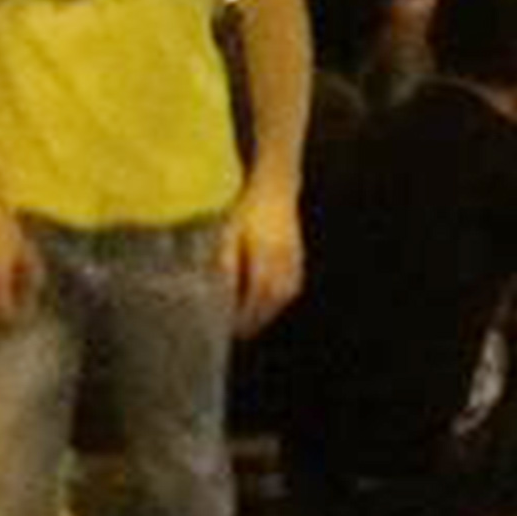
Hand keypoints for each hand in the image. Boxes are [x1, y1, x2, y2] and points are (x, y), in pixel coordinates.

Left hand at [221, 175, 303, 338]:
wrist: (276, 184)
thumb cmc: (246, 206)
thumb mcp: (228, 231)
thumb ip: (225, 261)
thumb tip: (219, 290)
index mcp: (264, 255)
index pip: (256, 296)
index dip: (244, 315)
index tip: (230, 327)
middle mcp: (283, 259)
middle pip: (272, 300)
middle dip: (257, 318)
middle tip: (241, 331)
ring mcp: (293, 256)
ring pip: (285, 293)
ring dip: (270, 309)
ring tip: (254, 319)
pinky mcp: (297, 253)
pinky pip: (292, 282)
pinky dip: (281, 296)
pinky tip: (270, 299)